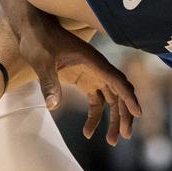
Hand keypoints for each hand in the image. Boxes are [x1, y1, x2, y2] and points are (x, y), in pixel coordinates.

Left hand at [16, 9, 141, 145]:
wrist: (33, 29)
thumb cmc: (39, 41)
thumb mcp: (42, 62)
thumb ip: (49, 82)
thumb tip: (53, 106)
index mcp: (93, 62)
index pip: (117, 81)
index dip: (129, 97)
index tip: (138, 113)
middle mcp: (98, 68)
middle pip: (119, 93)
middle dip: (124, 115)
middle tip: (123, 137)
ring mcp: (92, 74)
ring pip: (111, 100)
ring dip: (114, 119)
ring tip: (111, 142)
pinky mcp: (84, 80)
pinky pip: (97, 101)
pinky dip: (96, 116)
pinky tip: (88, 132)